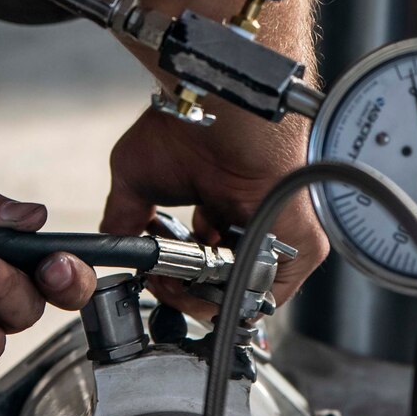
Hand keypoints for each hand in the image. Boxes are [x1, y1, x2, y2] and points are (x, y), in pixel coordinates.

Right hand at [102, 106, 327, 315]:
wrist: (219, 120)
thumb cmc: (185, 131)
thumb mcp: (136, 179)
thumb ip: (126, 220)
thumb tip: (117, 249)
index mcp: (219, 203)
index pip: (199, 258)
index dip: (172, 271)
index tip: (153, 269)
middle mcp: (248, 220)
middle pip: (216, 279)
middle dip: (182, 285)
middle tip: (162, 276)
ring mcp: (274, 235)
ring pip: (237, 290)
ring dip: (199, 292)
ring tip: (178, 274)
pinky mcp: (298, 249)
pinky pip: (266, 293)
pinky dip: (229, 295)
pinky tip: (202, 277)